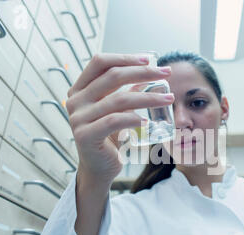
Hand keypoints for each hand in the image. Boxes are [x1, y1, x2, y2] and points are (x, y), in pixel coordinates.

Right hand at [65, 53, 174, 185]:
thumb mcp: (117, 110)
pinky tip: (148, 121)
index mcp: (79, 89)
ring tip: (168, 99)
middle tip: (166, 74)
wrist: (99, 168)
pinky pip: (114, 121)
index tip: (149, 59)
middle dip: (143, 72)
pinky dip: (134, 118)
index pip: (100, 62)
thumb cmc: (109, 137)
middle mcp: (75, 100)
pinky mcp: (85, 135)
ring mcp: (77, 118)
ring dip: (148, 97)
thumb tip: (150, 71)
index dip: (125, 57)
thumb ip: (127, 91)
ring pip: (118, 99)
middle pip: (112, 76)